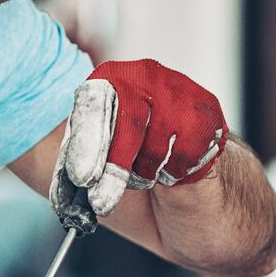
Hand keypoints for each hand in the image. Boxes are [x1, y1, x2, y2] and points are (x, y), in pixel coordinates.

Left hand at [57, 60, 225, 216]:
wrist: (180, 153)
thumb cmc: (133, 152)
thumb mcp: (97, 154)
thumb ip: (80, 163)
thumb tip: (68, 189)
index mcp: (109, 78)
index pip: (94, 105)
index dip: (88, 143)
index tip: (83, 177)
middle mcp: (145, 75)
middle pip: (130, 122)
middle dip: (114, 166)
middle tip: (101, 200)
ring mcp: (180, 91)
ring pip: (159, 142)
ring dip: (146, 172)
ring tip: (145, 173)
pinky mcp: (207, 111)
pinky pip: (187, 153)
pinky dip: (174, 172)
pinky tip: (170, 169)